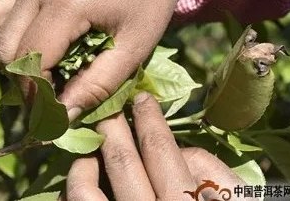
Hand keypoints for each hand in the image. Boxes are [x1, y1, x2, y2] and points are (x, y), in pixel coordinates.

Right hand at [0, 0, 202, 117]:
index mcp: (68, 1)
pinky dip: (3, 28)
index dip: (35, 94)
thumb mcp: (134, 48)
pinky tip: (32, 37)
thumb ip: (97, 86)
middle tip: (44, 88)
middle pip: (1, 47)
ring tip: (29, 64)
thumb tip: (61, 115)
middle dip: (18, 78)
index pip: (29, 61)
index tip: (51, 110)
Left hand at [64, 93, 246, 200]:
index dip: (149, 119)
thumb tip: (181, 148)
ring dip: (84, 161)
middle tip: (108, 109)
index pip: (161, 150)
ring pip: (85, 190)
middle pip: (122, 160)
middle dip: (111, 126)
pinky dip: (74, 193)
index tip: (142, 99)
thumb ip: (215, 174)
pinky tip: (82, 182)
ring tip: (90, 149)